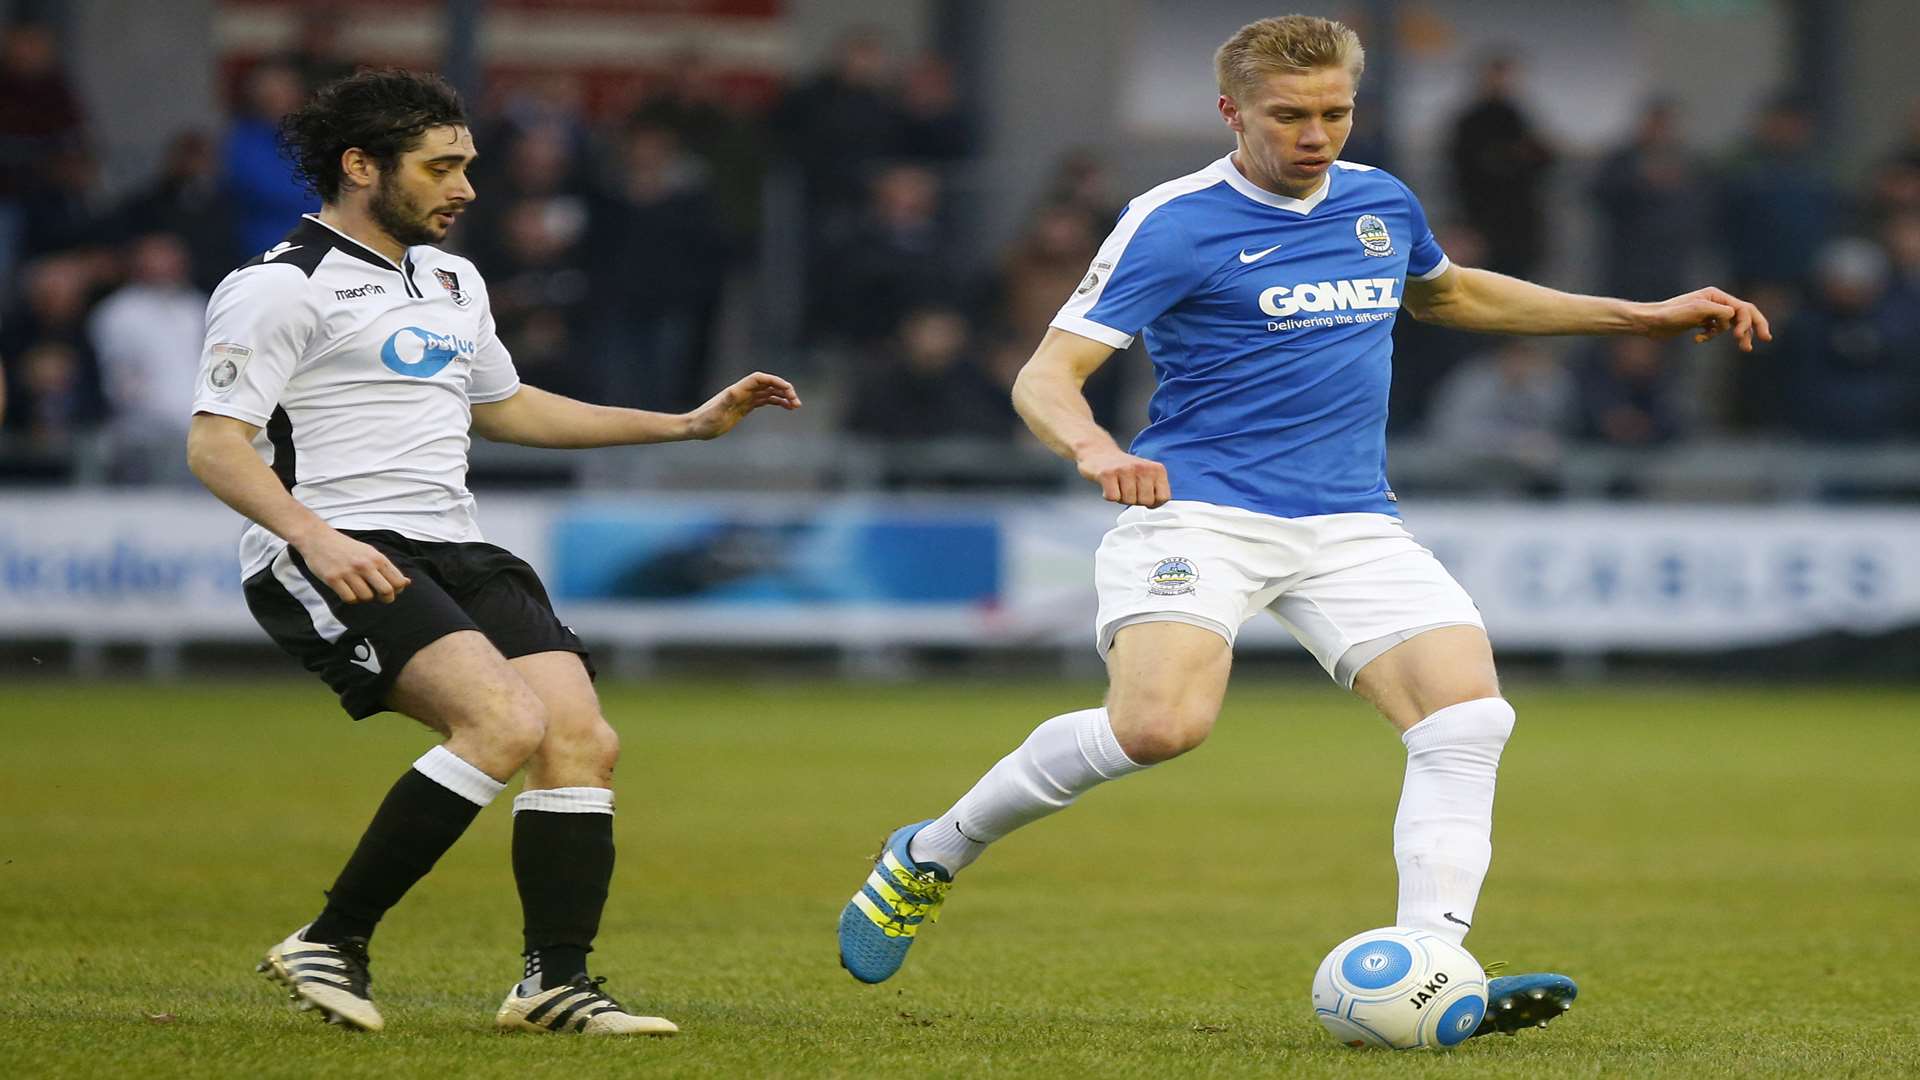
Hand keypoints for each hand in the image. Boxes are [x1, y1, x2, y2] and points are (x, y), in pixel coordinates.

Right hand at [293, 527, 410, 603]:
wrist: (318, 538)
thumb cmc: (347, 548)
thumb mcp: (370, 553)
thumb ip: (387, 568)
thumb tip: (407, 583)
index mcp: (376, 557)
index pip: (398, 582)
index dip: (397, 591)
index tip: (390, 590)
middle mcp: (365, 564)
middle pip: (386, 591)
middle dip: (386, 598)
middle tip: (379, 597)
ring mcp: (348, 572)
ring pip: (367, 597)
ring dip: (364, 598)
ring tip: (359, 590)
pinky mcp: (333, 578)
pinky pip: (350, 599)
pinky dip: (351, 599)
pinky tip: (348, 591)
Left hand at [685, 371, 800, 439]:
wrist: (695, 428)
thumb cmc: (704, 422)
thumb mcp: (715, 413)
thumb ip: (725, 402)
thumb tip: (734, 391)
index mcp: (737, 391)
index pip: (759, 379)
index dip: (775, 381)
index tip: (788, 390)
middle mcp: (742, 392)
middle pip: (767, 384)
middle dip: (784, 390)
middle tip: (796, 402)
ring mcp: (744, 399)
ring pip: (768, 392)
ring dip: (783, 396)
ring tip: (796, 406)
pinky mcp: (744, 408)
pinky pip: (764, 401)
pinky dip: (776, 402)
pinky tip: (786, 407)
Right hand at [1078, 447, 1169, 506]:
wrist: (1099, 452)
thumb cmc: (1124, 469)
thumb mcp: (1147, 475)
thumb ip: (1156, 490)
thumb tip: (1157, 507)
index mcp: (1156, 469)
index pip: (1163, 498)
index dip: (1152, 502)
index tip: (1144, 495)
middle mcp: (1142, 467)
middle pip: (1145, 501)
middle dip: (1135, 500)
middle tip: (1128, 489)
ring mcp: (1125, 470)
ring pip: (1129, 500)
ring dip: (1121, 498)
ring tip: (1118, 486)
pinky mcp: (1107, 474)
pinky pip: (1112, 497)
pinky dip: (1108, 496)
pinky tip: (1108, 486)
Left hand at [1639, 286, 1771, 351]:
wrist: (1649, 322)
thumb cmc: (1670, 314)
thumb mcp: (1697, 310)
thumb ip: (1719, 311)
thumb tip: (1735, 316)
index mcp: (1716, 295)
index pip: (1743, 308)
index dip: (1749, 322)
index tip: (1740, 337)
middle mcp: (1714, 301)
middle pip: (1743, 313)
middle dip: (1754, 326)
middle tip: (1766, 339)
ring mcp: (1708, 312)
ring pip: (1730, 324)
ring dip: (1736, 335)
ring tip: (1745, 349)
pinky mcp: (1700, 322)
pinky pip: (1715, 330)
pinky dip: (1711, 336)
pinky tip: (1698, 340)